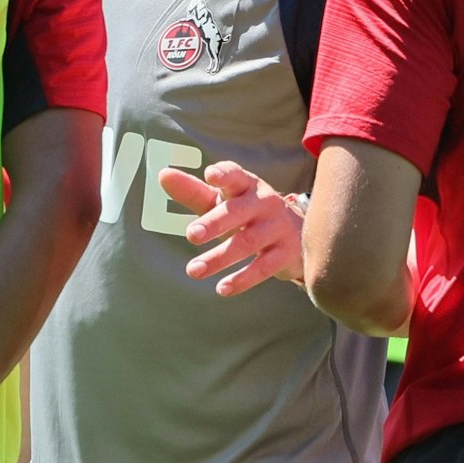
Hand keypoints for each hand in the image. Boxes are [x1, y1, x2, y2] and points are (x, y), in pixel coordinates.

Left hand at [165, 160, 305, 296]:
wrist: (300, 232)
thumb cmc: (248, 212)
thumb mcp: (223, 201)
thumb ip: (193, 191)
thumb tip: (163, 175)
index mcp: (246, 185)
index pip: (235, 175)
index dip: (224, 174)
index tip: (210, 176)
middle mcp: (264, 202)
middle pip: (239, 211)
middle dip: (215, 222)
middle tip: (191, 235)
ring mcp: (278, 227)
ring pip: (247, 242)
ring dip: (219, 257)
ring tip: (194, 270)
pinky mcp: (286, 252)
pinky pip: (264, 267)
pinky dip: (242, 278)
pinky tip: (222, 287)